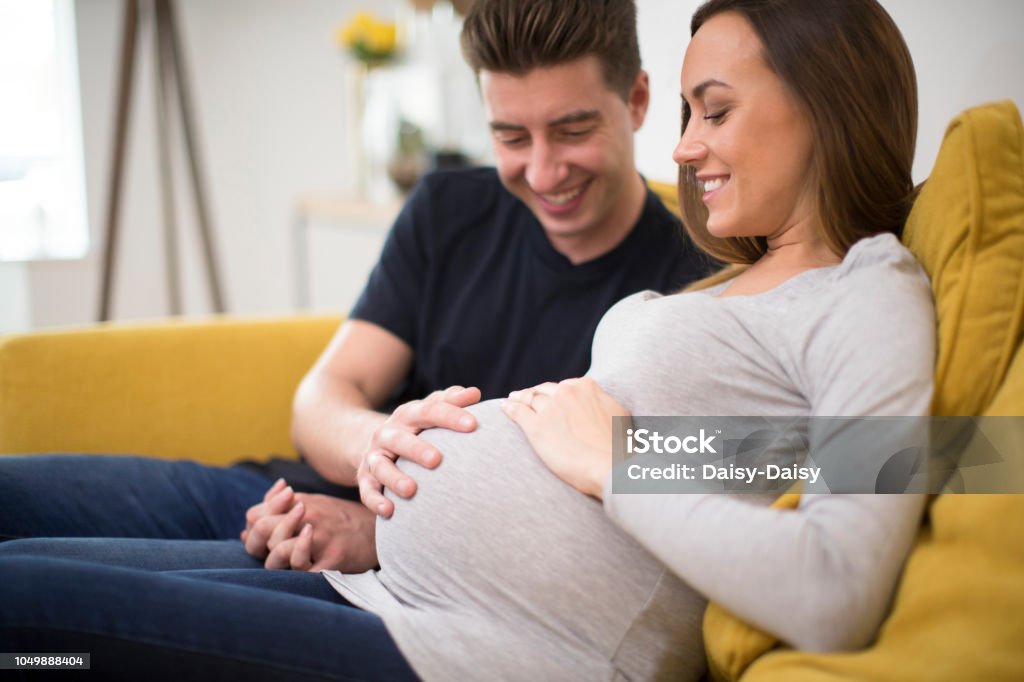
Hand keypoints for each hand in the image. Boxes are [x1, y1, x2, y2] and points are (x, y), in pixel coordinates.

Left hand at [241, 480, 378, 571]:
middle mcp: (308, 515)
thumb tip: (245, 530)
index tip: (265, 540)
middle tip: (273, 555)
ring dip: (277, 564)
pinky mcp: (334, 557)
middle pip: (262, 531)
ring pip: (278, 554)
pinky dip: (297, 575)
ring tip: (289, 564)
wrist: (379, 529)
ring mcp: (321, 537)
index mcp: (299, 501)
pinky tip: (305, 571)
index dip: (252, 531)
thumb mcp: (312, 504)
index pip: (255, 515)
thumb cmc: (341, 519)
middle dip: (258, 547)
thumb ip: (278, 512)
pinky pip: (302, 572)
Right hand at [357, 385, 480, 518]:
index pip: (428, 411)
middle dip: (416, 449)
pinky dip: (375, 501)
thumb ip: (451, 401)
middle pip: (400, 439)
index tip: (473, 425)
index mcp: (408, 415)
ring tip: (411, 490)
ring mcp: (374, 456)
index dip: (450, 416)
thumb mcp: (429, 410)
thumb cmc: (415, 428)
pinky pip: (367, 490)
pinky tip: (389, 511)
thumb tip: (475, 393)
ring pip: (381, 466)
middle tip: (437, 460)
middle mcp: (388, 434)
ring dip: (394, 478)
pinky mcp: (365, 478)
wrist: (375, 441)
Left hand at [501, 377, 628, 498]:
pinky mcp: (536, 427)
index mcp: (586, 386)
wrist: (611, 468)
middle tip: (525, 397)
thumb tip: (596, 402)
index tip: (549, 397)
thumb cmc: (619, 448)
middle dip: (535, 394)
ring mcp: (550, 408)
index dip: (554, 393)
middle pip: (543, 390)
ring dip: (519, 398)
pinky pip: (517, 412)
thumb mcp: (617, 413)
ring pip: (528, 399)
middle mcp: (566, 392)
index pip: (563, 386)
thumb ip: (601, 402)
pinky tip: (505, 407)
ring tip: (512, 400)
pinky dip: (509, 408)